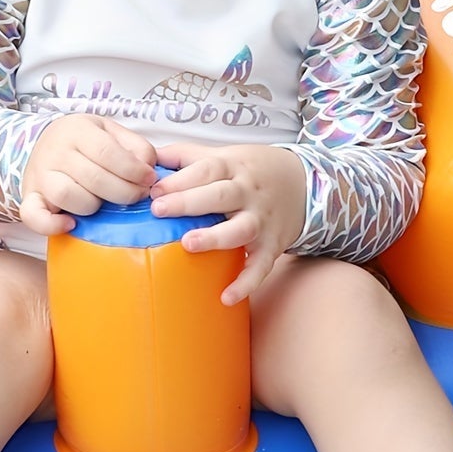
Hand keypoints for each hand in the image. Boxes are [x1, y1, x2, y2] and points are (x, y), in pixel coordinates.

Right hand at [20, 115, 157, 235]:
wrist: (45, 143)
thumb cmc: (85, 141)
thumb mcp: (111, 132)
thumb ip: (135, 146)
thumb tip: (148, 170)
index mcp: (77, 131)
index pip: (107, 152)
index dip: (133, 170)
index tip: (149, 180)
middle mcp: (56, 152)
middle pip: (93, 178)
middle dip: (124, 192)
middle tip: (137, 195)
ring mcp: (40, 175)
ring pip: (68, 196)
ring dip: (93, 206)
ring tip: (103, 203)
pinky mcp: (30, 197)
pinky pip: (34, 216)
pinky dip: (52, 225)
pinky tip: (71, 224)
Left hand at [150, 142, 306, 304]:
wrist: (305, 183)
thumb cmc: (252, 170)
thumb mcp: (225, 154)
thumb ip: (186, 156)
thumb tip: (147, 156)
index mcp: (234, 167)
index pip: (207, 169)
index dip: (180, 179)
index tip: (154, 190)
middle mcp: (249, 193)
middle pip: (221, 195)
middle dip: (190, 202)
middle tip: (160, 210)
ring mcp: (262, 220)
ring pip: (241, 229)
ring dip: (216, 238)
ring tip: (189, 244)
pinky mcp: (272, 246)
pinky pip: (261, 267)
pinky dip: (246, 283)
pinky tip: (226, 297)